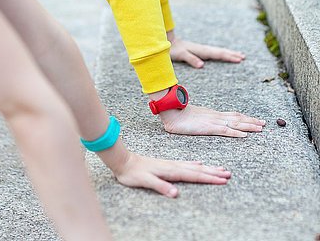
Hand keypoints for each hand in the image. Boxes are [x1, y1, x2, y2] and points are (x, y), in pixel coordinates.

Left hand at [113, 153, 230, 197]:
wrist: (124, 161)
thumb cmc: (133, 173)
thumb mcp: (145, 181)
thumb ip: (160, 186)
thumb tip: (175, 193)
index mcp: (171, 171)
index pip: (194, 175)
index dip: (209, 178)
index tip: (223, 180)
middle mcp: (173, 166)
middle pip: (198, 170)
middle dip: (213, 173)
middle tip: (228, 174)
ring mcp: (171, 164)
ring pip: (194, 167)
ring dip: (208, 168)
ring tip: (220, 169)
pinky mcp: (167, 164)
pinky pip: (186, 165)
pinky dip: (195, 165)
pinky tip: (199, 164)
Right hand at [159, 104, 265, 137]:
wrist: (171, 111)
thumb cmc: (178, 114)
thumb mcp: (192, 117)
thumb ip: (198, 119)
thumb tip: (200, 121)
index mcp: (213, 114)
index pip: (232, 115)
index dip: (244, 118)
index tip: (254, 119)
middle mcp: (216, 117)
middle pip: (237, 119)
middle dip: (251, 121)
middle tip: (264, 123)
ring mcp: (214, 122)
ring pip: (235, 124)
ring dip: (249, 126)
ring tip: (260, 128)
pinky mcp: (209, 128)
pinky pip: (226, 131)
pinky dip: (236, 133)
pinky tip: (244, 136)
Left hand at [167, 30, 244, 67]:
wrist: (168, 42)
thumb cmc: (174, 50)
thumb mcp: (181, 55)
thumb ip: (191, 59)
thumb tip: (202, 65)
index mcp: (201, 50)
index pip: (218, 54)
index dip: (228, 57)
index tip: (239, 59)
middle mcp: (204, 49)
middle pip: (221, 51)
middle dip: (232, 54)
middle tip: (244, 57)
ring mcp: (202, 49)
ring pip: (218, 51)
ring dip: (229, 53)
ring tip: (239, 55)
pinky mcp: (200, 51)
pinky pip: (214, 52)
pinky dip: (222, 53)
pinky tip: (223, 55)